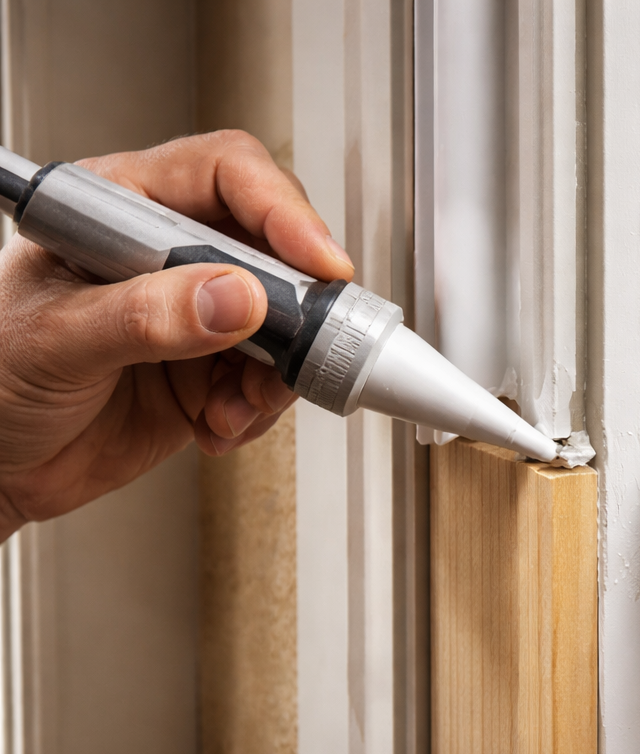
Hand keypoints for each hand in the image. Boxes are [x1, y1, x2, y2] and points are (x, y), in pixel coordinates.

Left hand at [0, 129, 353, 542]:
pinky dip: (258, 412)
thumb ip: (147, 317)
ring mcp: (196, 317)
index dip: (280, 210)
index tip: (316, 262)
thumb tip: (237, 295)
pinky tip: (216, 425)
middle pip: (273, 249)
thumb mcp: (58, 340)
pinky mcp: (212, 371)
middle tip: (287, 348)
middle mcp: (168, 258)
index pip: (223, 176)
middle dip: (294, 307)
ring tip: (234, 407)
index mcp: (121, 214)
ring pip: (285, 324)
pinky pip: (269, 381)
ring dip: (275, 375)